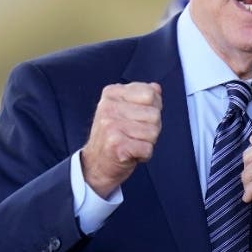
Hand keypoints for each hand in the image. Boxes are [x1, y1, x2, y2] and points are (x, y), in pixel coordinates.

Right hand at [81, 82, 161, 197]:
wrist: (95, 164)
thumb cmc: (112, 137)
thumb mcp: (123, 110)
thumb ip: (141, 97)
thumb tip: (156, 87)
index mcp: (111, 94)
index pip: (150, 93)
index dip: (153, 108)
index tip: (138, 118)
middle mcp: (109, 107)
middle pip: (154, 114)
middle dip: (151, 127)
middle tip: (134, 134)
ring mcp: (111, 126)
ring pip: (153, 132)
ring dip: (148, 142)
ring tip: (132, 143)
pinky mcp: (116, 145)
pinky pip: (148, 149)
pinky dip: (144, 155)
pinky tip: (131, 154)